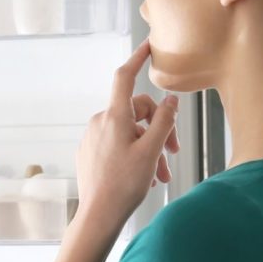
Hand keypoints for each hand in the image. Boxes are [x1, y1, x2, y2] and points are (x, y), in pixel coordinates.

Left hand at [75, 41, 179, 230]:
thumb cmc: (124, 185)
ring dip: (149, 149)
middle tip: (173, 153)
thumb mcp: (152, 150)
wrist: (98, 216)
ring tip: (161, 175)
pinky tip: (143, 178)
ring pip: (129, 133)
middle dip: (158, 129)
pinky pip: (117, 145)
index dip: (137, 58)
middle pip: (136, 112)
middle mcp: (100, 122)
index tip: (148, 45)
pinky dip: (134, 156)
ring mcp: (92, 137)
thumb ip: (163, 121)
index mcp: (114, 116)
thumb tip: (170, 100)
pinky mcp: (89, 153)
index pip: (125, 76)